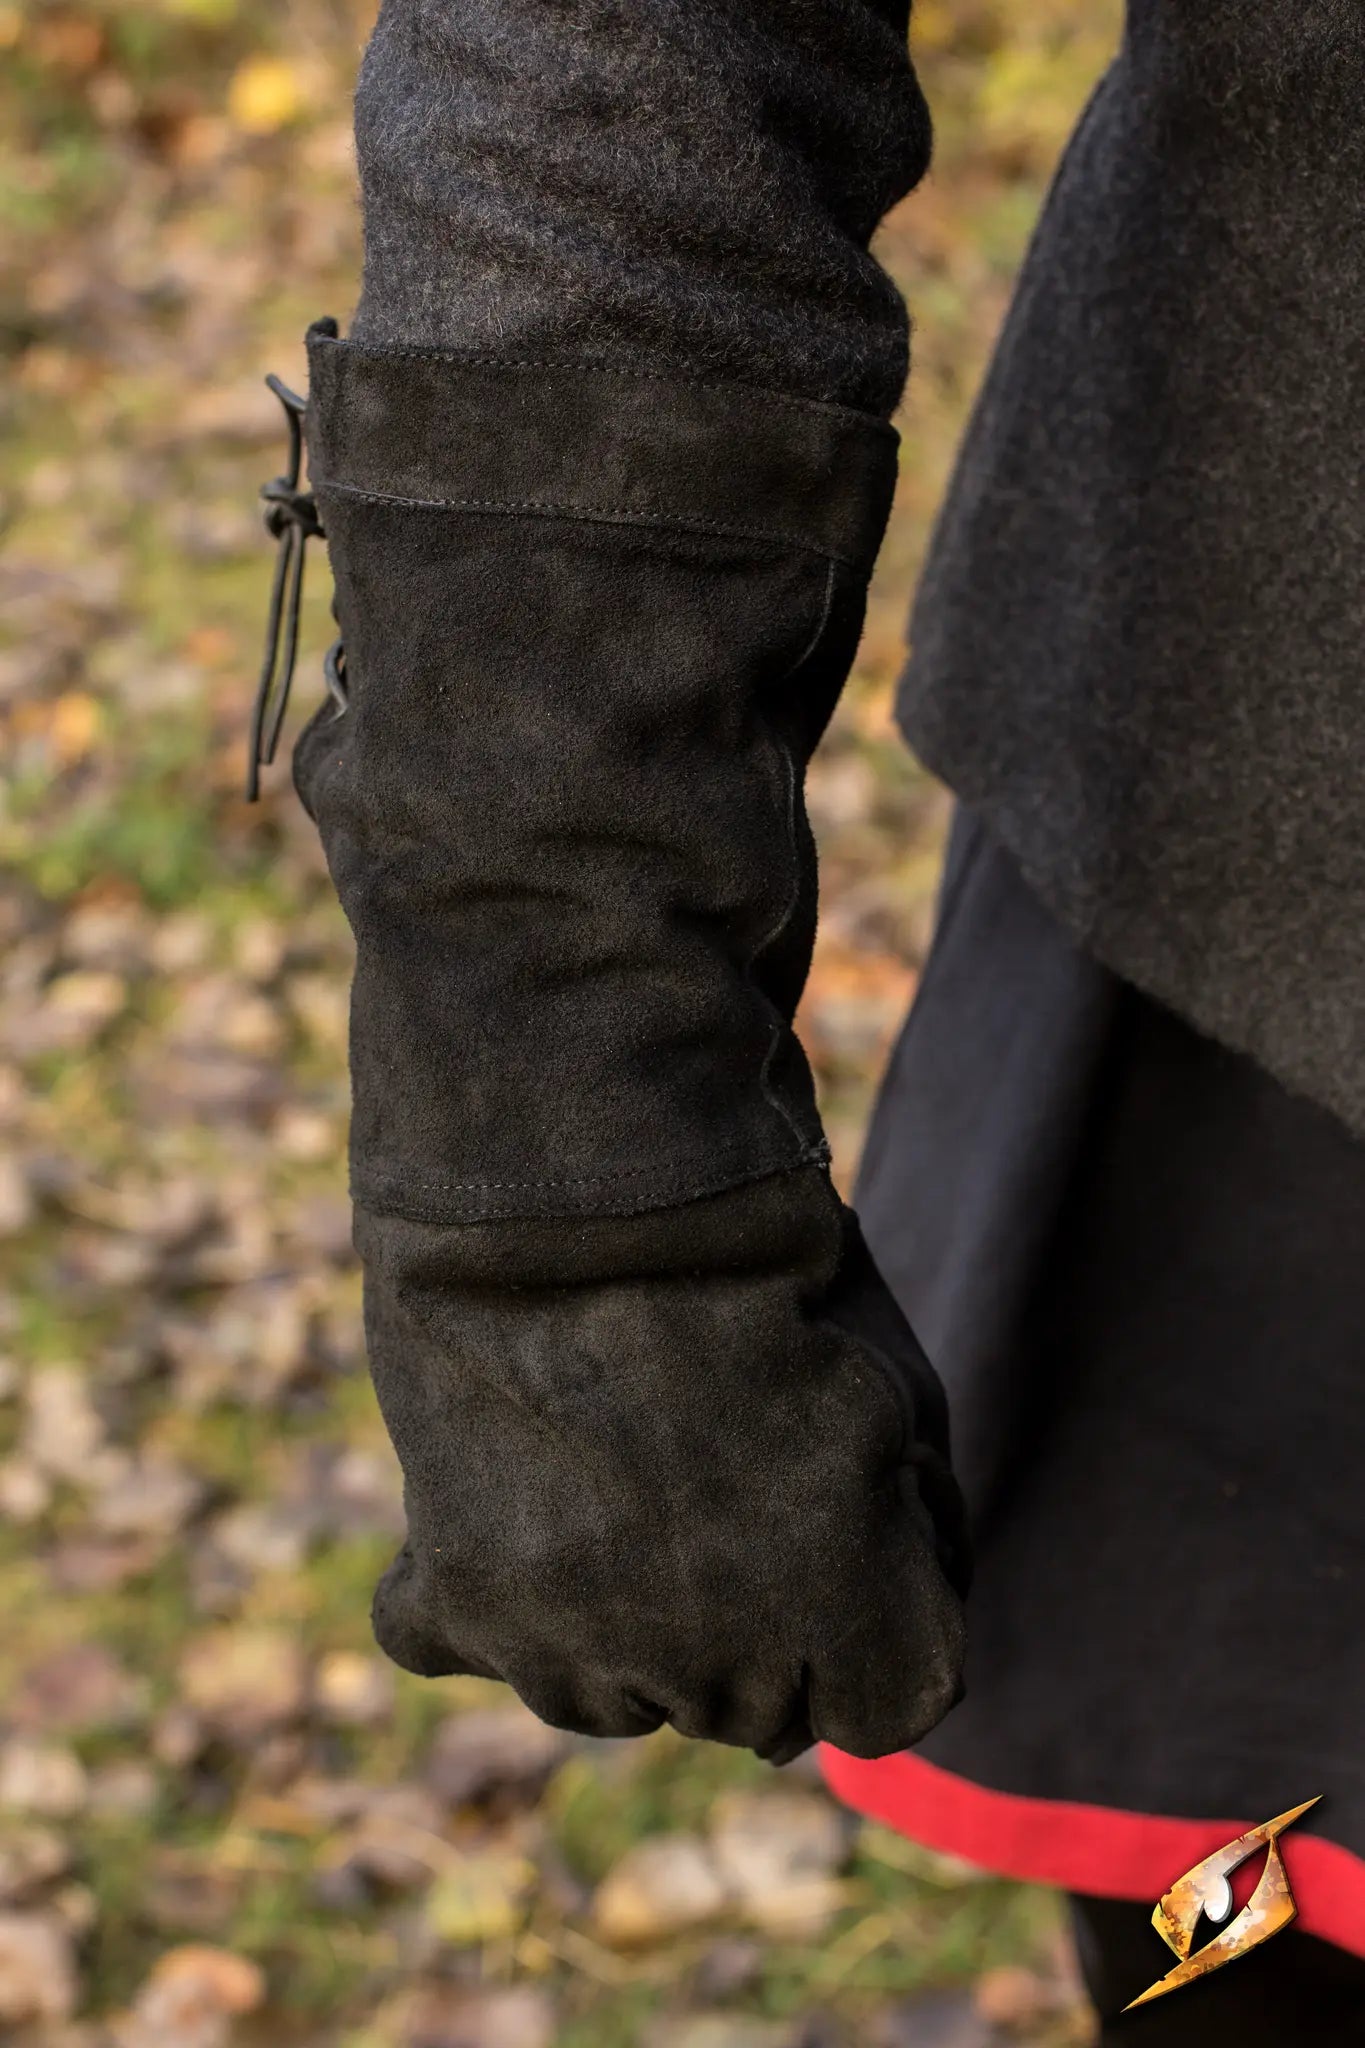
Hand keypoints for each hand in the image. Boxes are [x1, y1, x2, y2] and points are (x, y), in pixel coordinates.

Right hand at [358, 1177, 968, 1762]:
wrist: (579, 1185)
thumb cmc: (759, 1274)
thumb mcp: (898, 1395)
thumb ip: (915, 1537)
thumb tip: (902, 1611)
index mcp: (844, 1601)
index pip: (894, 1702)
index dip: (881, 1612)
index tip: (845, 1525)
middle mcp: (712, 1659)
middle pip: (754, 1708)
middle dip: (759, 1614)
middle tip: (715, 1468)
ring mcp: (572, 1643)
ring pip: (620, 1698)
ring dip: (630, 1621)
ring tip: (616, 1470)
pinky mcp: (458, 1602)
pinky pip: (481, 1646)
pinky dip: (497, 1595)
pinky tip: (518, 1499)